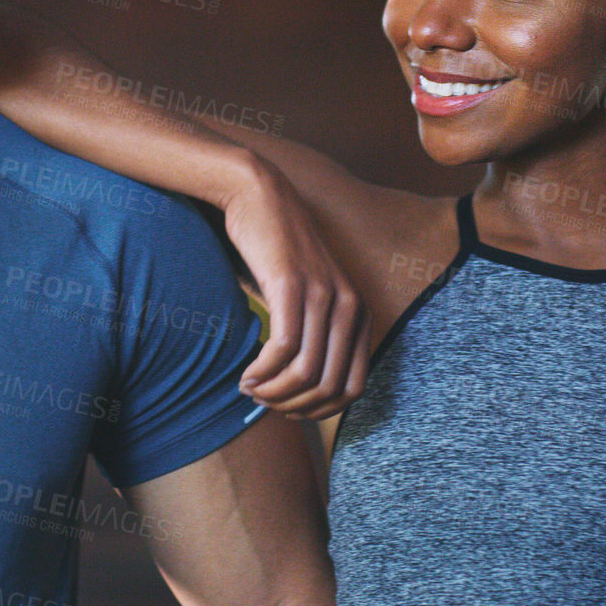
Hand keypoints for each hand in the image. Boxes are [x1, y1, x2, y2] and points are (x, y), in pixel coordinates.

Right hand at [219, 160, 367, 419]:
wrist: (258, 194)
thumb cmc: (275, 249)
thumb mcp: (306, 295)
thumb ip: (313, 333)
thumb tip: (299, 389)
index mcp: (359, 312)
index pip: (353, 389)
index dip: (318, 411)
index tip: (286, 408)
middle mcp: (349, 305)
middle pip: (331, 388)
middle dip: (294, 407)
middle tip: (263, 401)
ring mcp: (323, 295)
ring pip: (307, 374)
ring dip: (274, 393)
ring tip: (249, 390)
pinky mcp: (291, 285)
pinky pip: (284, 349)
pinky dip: (263, 373)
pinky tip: (246, 375)